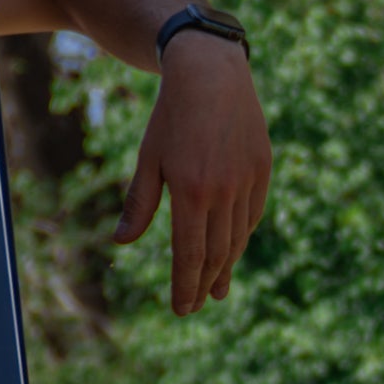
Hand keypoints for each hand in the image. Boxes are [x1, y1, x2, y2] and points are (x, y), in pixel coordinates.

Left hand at [116, 40, 271, 313]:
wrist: (211, 74)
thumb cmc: (171, 117)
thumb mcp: (149, 159)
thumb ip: (140, 204)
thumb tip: (121, 243)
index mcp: (192, 192)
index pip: (190, 254)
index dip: (185, 285)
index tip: (181, 309)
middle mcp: (224, 191)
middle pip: (216, 253)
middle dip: (204, 283)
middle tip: (196, 305)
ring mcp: (248, 180)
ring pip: (237, 236)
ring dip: (225, 266)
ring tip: (216, 289)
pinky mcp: (262, 168)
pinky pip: (252, 214)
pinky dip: (241, 237)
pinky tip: (232, 250)